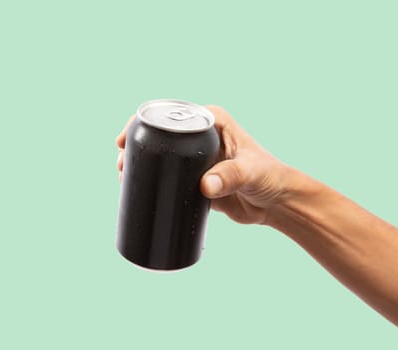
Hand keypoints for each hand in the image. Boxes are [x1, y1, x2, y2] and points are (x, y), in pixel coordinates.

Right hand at [116, 105, 293, 224]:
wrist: (276, 203)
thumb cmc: (270, 177)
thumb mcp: (250, 172)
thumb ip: (230, 176)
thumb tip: (204, 187)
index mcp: (213, 122)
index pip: (173, 114)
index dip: (145, 121)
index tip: (126, 136)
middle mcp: (203, 137)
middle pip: (163, 135)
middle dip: (138, 145)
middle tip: (121, 162)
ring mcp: (198, 159)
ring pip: (164, 157)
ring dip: (144, 164)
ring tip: (123, 175)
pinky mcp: (197, 180)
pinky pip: (171, 179)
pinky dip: (156, 182)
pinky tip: (140, 189)